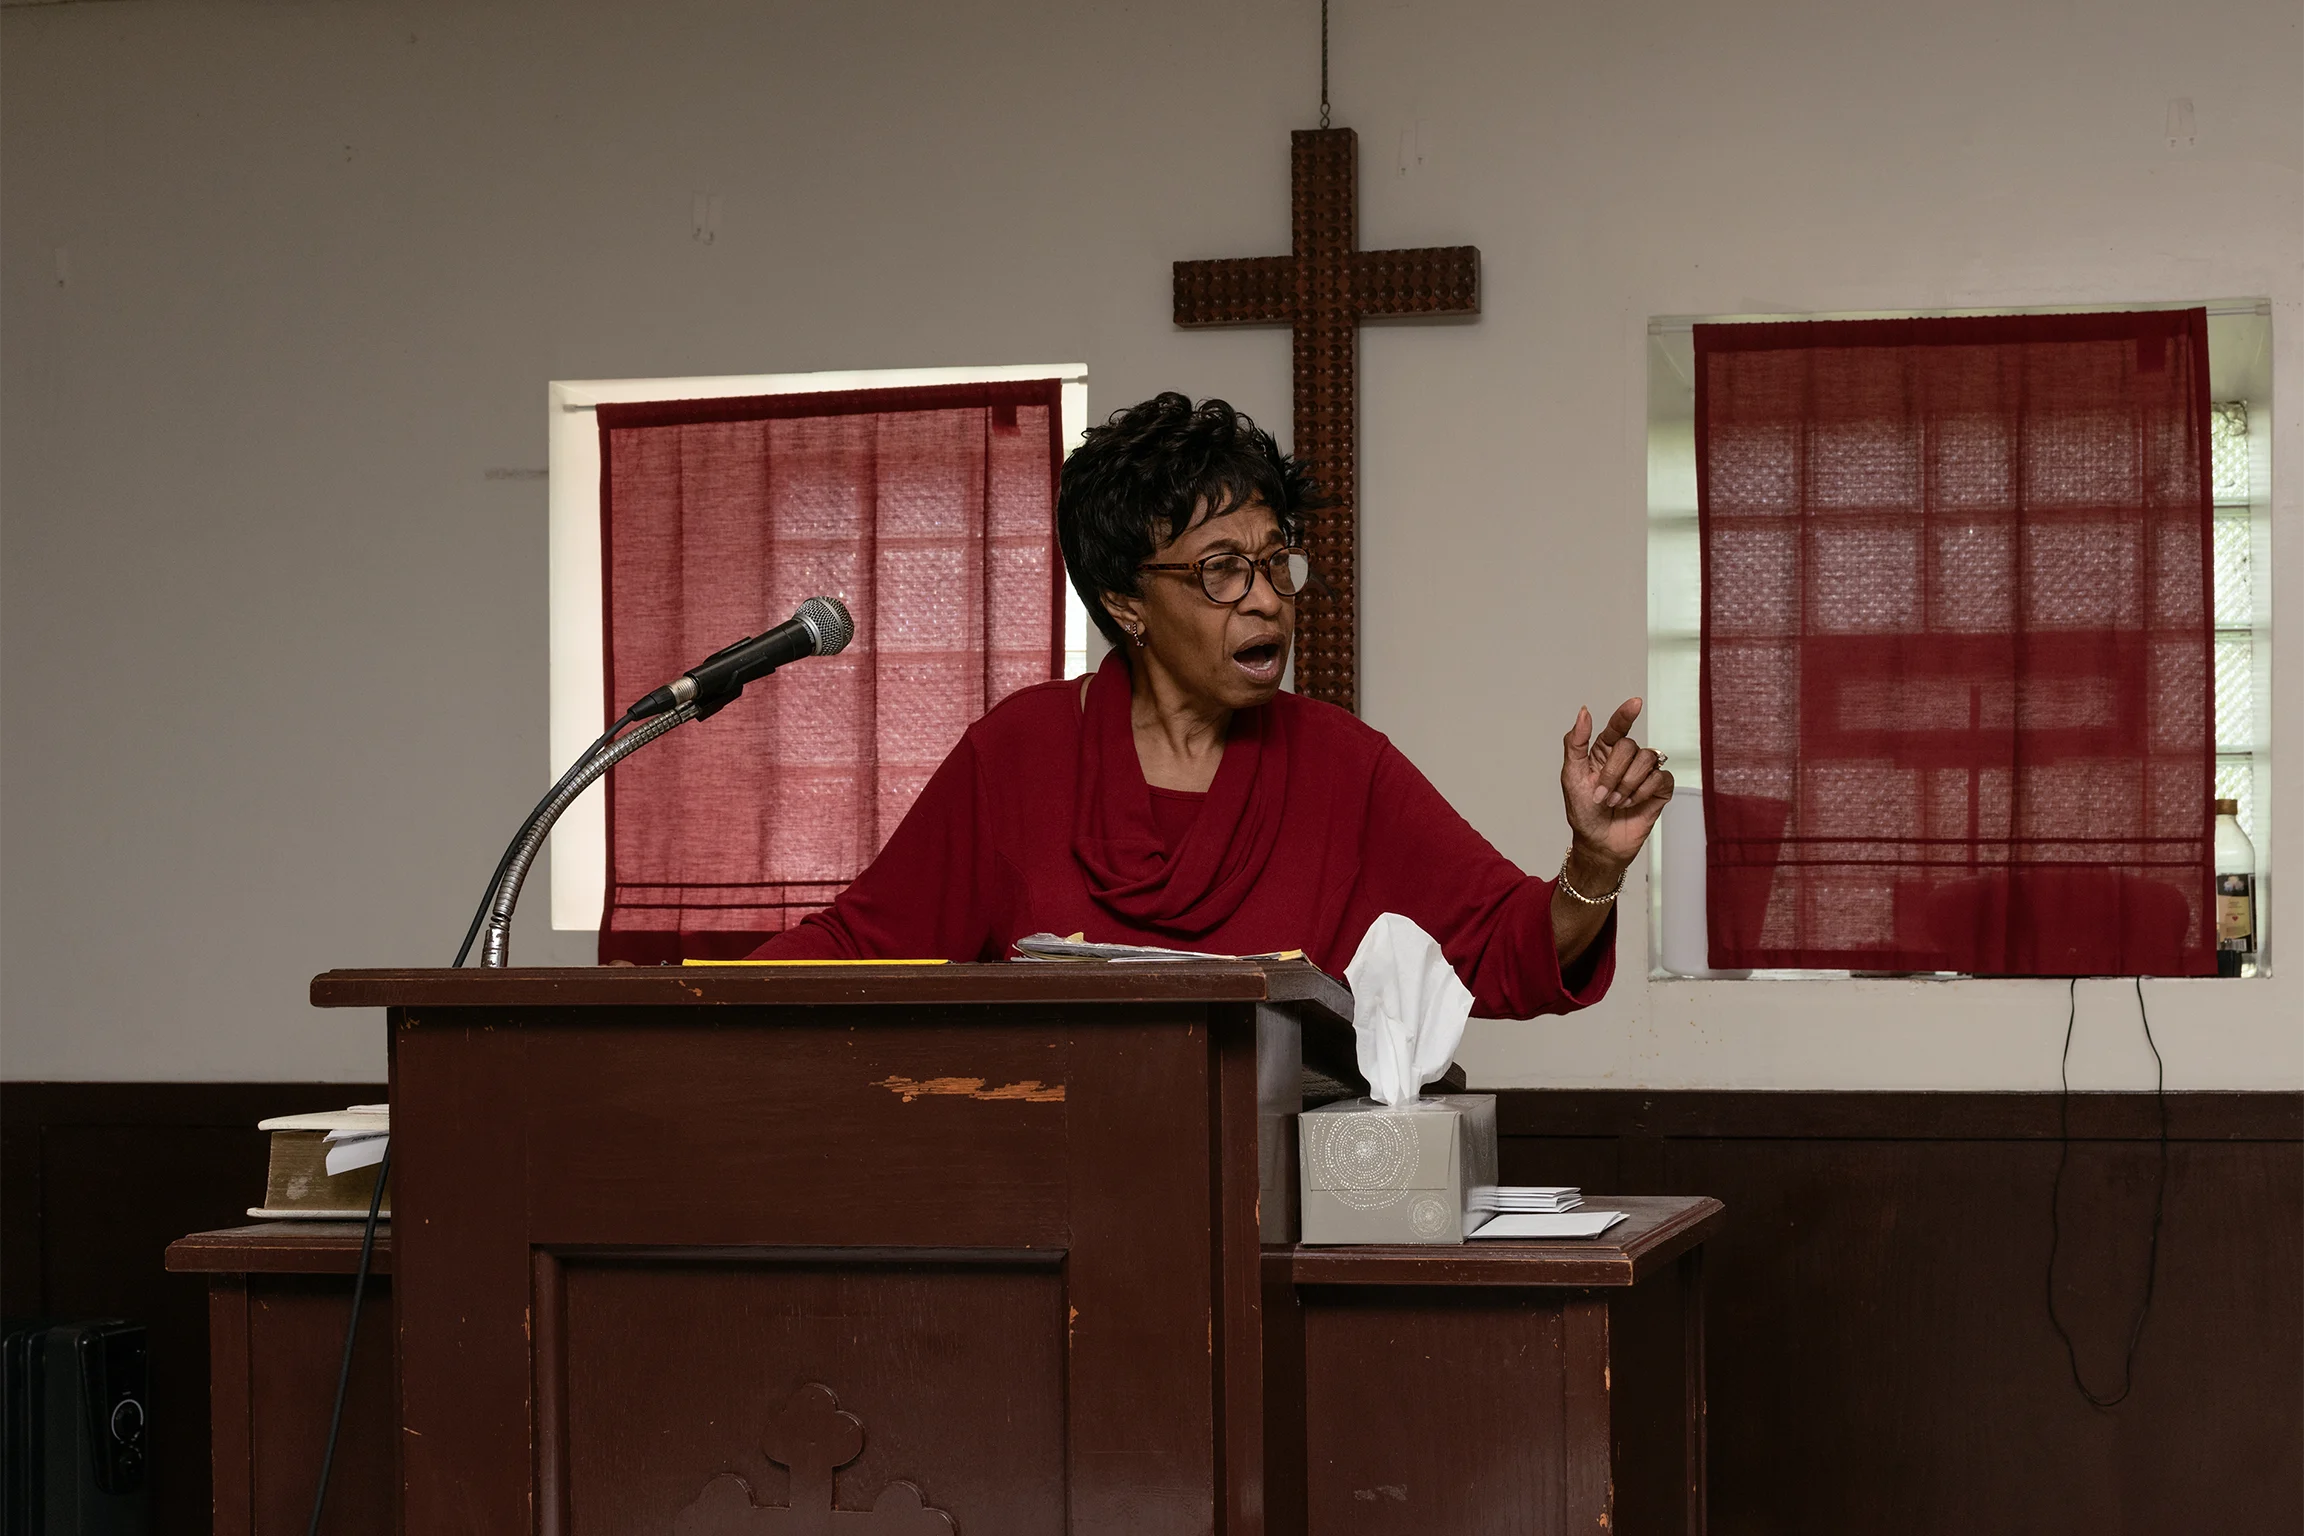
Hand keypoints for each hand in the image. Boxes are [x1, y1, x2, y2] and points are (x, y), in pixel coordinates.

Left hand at [1560, 698, 1673, 878]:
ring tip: (1615, 802)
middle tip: (1602, 795)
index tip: (1635, 703)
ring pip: (1647, 759)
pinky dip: (1643, 792)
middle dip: (1613, 773)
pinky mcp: (1659, 789)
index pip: (1617, 727)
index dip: (1625, 714)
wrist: (1598, 842)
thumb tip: (1584, 712)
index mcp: (1604, 752)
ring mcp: (1644, 772)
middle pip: (1629, 746)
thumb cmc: (1583, 811)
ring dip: (1627, 785)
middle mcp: (1626, 759)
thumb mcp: (1571, 776)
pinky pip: (1660, 777)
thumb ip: (1575, 743)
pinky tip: (1632, 804)